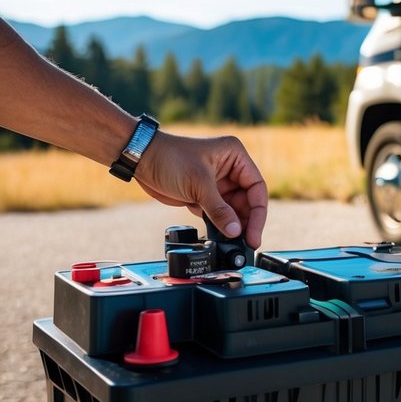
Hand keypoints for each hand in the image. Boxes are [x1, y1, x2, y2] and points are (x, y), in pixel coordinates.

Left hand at [135, 131, 268, 248]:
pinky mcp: (204, 196)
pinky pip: (218, 215)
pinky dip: (220, 227)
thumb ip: (219, 210)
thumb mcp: (198, 184)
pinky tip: (221, 239)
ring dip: (233, 227)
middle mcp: (230, 169)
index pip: (257, 187)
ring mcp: (217, 184)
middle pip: (247, 201)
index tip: (254, 233)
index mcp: (235, 156)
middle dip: (247, 222)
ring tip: (234, 244)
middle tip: (246, 243)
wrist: (141, 159)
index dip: (258, 212)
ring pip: (233, 210)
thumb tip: (236, 232)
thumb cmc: (169, 158)